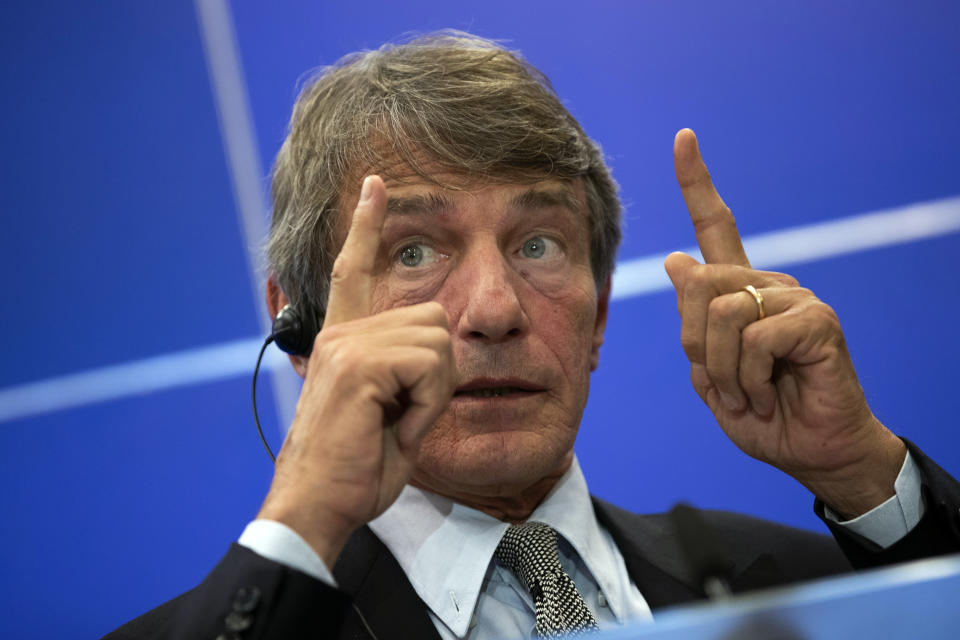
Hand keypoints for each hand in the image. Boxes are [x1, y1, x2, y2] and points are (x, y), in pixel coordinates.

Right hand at [258, 176, 454, 564]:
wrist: (319, 505)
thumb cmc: (355, 467)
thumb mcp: (387, 411)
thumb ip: (405, 370)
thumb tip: (436, 347)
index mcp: (343, 340)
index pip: (353, 270)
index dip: (365, 226)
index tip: (375, 186)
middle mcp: (340, 333)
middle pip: (434, 320)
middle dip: (438, 374)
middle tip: (405, 415)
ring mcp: (346, 345)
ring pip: (437, 341)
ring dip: (433, 392)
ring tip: (396, 423)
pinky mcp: (357, 364)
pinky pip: (429, 367)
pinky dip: (426, 406)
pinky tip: (395, 428)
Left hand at [664, 129, 904, 517]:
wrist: (809, 450)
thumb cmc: (761, 413)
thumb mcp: (709, 373)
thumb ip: (694, 321)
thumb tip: (678, 259)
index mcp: (738, 291)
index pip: (716, 226)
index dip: (696, 183)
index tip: (683, 137)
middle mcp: (768, 283)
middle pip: (698, 288)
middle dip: (697, 348)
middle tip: (726, 384)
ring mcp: (796, 296)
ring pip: (720, 313)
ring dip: (723, 370)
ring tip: (751, 393)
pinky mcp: (817, 319)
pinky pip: (754, 338)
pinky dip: (748, 378)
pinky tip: (770, 394)